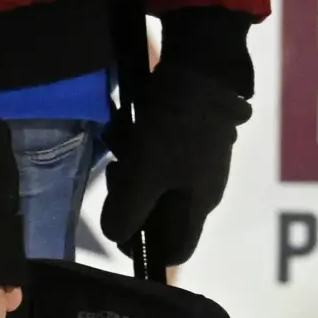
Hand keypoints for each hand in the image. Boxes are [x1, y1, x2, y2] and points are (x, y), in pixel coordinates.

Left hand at [100, 67, 250, 268]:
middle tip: (117, 171)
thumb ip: (126, 212)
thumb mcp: (144, 174)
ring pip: (154, 183)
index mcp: (197, 207)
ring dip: (131, 168)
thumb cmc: (175, 128)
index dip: (145, 249)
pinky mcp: (188, 137)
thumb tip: (116, 236)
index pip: (175, 251)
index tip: (120, 225)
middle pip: (158, 216)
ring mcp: (196, 163)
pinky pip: (157, 156)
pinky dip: (139, 148)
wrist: (202, 66)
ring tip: (120, 143)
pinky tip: (127, 128)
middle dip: (130, 198)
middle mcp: (200, 191)